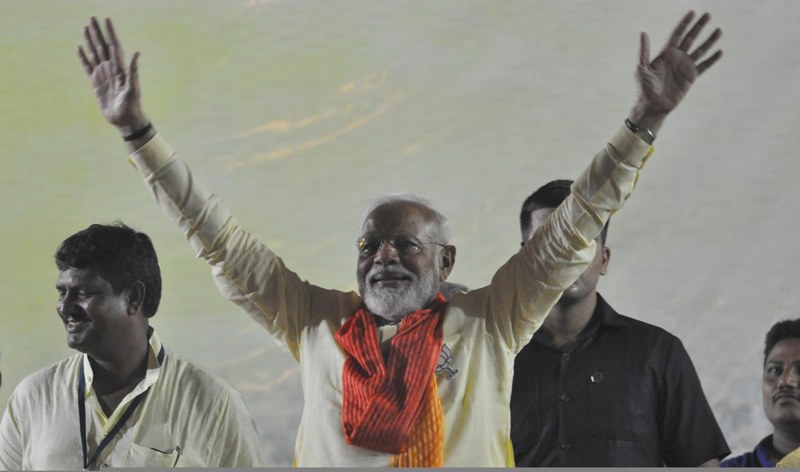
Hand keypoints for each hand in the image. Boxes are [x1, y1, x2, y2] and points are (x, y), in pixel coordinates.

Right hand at [77, 17, 147, 134]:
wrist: (125, 119)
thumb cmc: (131, 105)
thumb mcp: (133, 88)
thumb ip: (133, 71)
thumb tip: (137, 52)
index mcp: (120, 68)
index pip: (114, 45)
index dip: (110, 32)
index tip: (106, 19)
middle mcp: (111, 69)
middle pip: (102, 46)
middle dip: (98, 32)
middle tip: (92, 18)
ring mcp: (103, 75)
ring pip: (95, 53)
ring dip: (90, 41)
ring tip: (85, 28)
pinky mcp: (96, 83)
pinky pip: (88, 67)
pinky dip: (83, 57)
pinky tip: (79, 48)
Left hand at [631, 11, 722, 130]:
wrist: (653, 106)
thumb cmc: (644, 88)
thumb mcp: (641, 68)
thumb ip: (644, 51)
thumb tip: (643, 32)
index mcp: (665, 54)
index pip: (677, 34)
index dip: (685, 23)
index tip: (692, 12)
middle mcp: (677, 58)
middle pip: (690, 38)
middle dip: (699, 27)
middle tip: (708, 15)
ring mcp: (685, 67)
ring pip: (700, 50)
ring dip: (709, 40)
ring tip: (719, 30)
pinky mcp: (691, 77)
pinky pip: (704, 66)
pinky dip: (712, 59)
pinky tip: (720, 51)